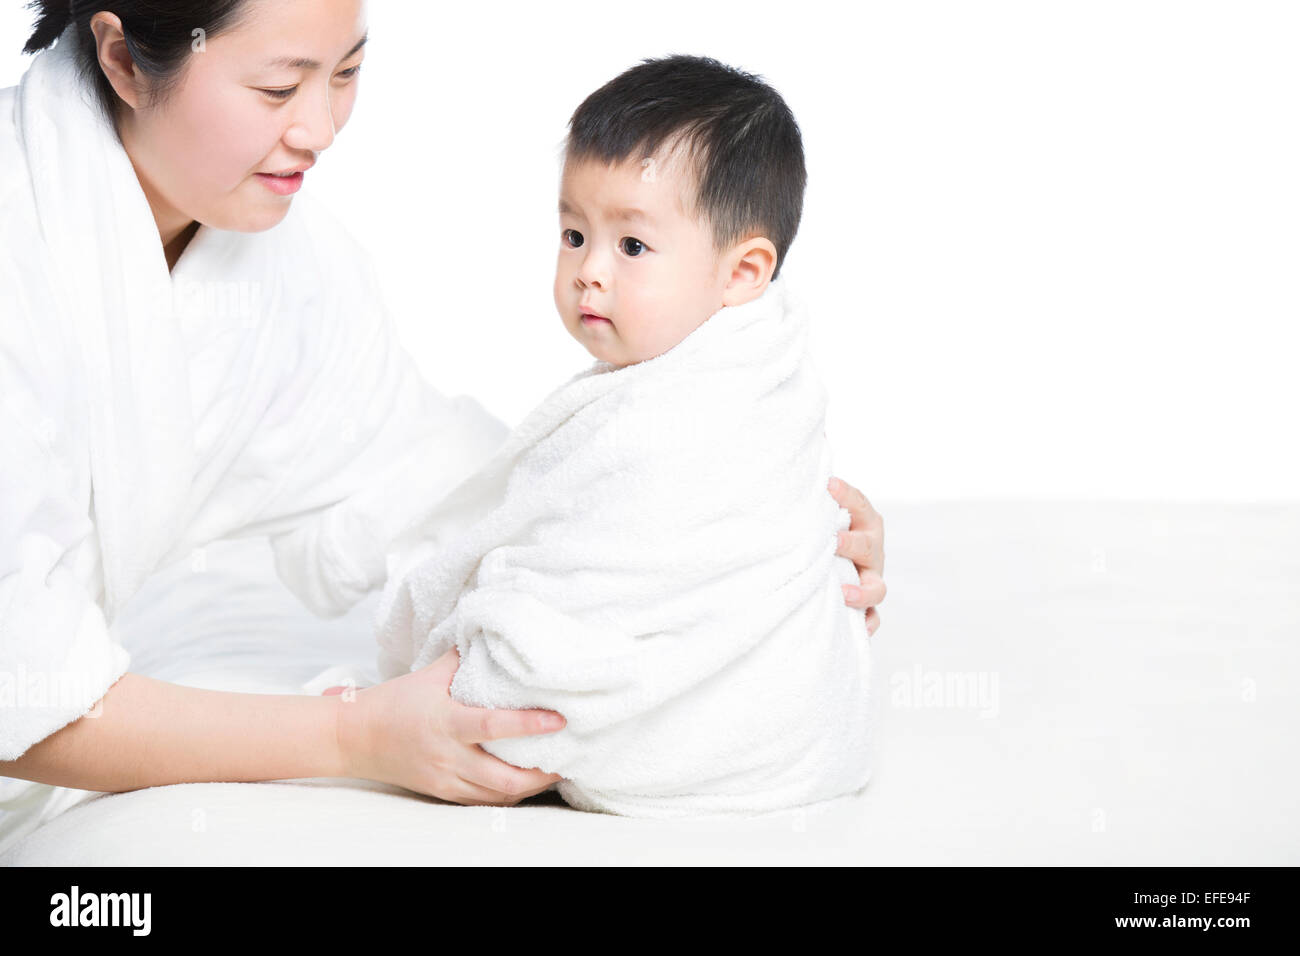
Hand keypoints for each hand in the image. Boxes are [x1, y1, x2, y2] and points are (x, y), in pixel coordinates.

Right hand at [330, 647, 566, 804]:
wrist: (355, 737)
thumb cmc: (396, 700)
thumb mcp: (432, 672)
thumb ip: (468, 658)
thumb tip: (500, 634)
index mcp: (446, 721)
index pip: (494, 726)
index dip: (529, 725)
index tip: (560, 720)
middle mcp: (448, 756)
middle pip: (504, 778)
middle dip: (542, 773)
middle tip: (571, 758)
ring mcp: (446, 780)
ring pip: (497, 795)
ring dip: (531, 786)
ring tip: (558, 771)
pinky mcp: (443, 793)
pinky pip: (483, 801)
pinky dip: (509, 794)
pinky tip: (528, 782)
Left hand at [828, 476, 885, 635]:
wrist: (835, 561)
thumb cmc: (824, 532)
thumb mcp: (824, 513)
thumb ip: (816, 496)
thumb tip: (795, 471)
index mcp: (864, 523)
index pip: (860, 505)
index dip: (847, 495)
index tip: (829, 485)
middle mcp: (872, 551)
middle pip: (868, 547)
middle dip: (852, 544)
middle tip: (833, 542)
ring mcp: (871, 579)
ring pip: (877, 588)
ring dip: (862, 591)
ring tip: (843, 593)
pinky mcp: (867, 607)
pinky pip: (873, 619)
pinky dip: (867, 624)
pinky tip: (859, 630)